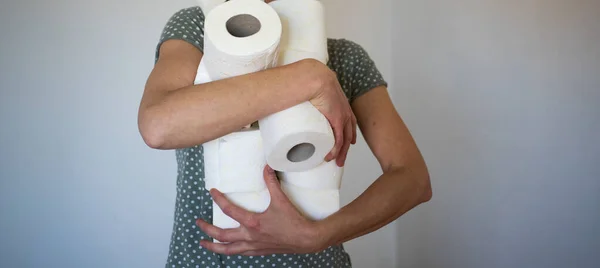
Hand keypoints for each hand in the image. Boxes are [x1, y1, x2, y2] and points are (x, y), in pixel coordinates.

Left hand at [196, 165, 330, 255]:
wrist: (305, 239)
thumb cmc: (293, 221)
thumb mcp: (281, 199)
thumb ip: (272, 182)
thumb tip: (267, 167)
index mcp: (252, 223)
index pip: (229, 210)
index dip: (218, 199)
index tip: (212, 192)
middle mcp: (249, 236)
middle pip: (221, 235)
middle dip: (207, 229)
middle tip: (198, 223)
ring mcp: (253, 246)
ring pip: (228, 250)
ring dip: (214, 246)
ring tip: (204, 243)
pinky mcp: (259, 251)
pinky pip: (240, 253)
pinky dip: (231, 251)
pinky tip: (229, 249)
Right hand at [303, 59, 356, 166]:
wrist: (313, 76)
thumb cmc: (305, 78)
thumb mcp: (308, 86)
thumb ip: (302, 93)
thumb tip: (288, 97)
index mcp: (339, 99)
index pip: (349, 117)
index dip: (349, 129)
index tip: (349, 140)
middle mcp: (344, 107)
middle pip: (349, 130)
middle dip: (346, 145)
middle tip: (341, 157)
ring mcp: (342, 114)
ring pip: (345, 138)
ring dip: (341, 152)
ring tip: (336, 162)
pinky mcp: (337, 120)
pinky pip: (339, 139)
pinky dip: (336, 150)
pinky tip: (331, 157)